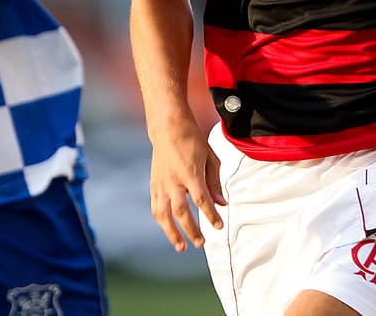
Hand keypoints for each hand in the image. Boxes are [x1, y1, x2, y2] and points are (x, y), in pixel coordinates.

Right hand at [147, 119, 225, 251]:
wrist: (168, 127)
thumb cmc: (192, 140)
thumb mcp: (210, 158)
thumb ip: (215, 182)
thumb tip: (221, 204)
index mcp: (190, 173)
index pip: (202, 201)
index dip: (211, 216)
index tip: (219, 226)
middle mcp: (174, 180)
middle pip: (182, 212)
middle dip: (192, 230)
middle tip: (201, 243)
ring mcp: (161, 183)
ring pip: (164, 214)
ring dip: (172, 233)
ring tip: (181, 247)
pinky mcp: (154, 183)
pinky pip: (156, 207)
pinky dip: (162, 221)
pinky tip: (169, 230)